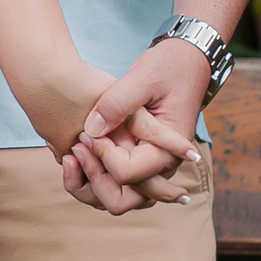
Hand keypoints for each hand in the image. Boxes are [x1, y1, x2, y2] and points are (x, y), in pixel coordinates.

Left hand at [64, 38, 208, 213]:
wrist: (186, 62)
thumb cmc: (169, 68)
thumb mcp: (142, 78)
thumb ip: (117, 103)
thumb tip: (91, 129)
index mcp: (166, 152)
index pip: (127, 174)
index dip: (102, 156)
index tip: (86, 132)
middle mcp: (161, 167)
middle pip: (122, 198)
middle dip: (94, 179)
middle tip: (77, 148)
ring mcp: (150, 166)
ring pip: (119, 197)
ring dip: (93, 182)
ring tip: (75, 153)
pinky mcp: (140, 157)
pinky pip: (119, 182)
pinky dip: (98, 175)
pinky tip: (81, 153)